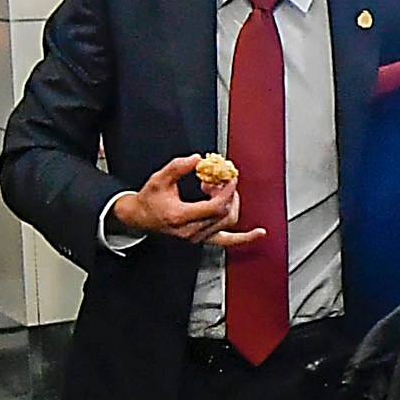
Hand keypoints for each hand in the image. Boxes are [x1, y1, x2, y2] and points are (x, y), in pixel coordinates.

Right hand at [110, 155, 261, 251]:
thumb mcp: (159, 179)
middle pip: (224, 214)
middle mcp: (191, 232)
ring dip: (231, 204)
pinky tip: (259, 233)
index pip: (215, 207)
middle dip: (228, 194)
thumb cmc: (150, 200)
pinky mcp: (202, 239)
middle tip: (223, 179)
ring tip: (220, 190)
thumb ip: (178, 167)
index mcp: (180, 217)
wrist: (140, 218)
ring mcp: (198, 238)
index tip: (230, 178)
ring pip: (227, 223)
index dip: (227, 191)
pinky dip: (244, 237)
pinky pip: (227, 241)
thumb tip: (197, 159)